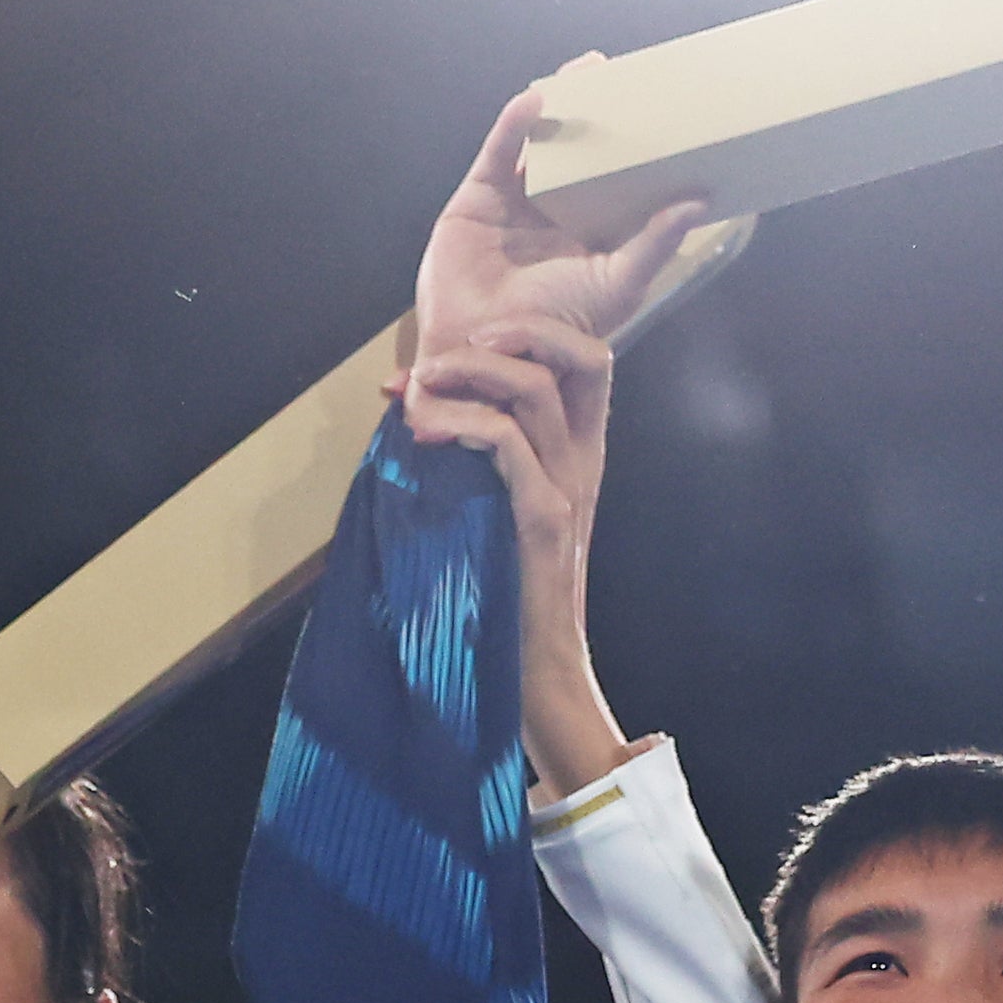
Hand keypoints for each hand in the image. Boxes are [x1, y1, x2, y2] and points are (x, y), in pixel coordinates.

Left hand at [403, 312, 642, 793]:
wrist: (530, 671)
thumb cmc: (501, 588)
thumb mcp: (494, 504)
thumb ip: (476, 453)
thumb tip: (413, 400)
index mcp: (577, 453)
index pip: (589, 361)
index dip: (535, 332)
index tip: (466, 343)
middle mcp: (582, 462)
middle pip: (584, 355)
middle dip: (514, 331)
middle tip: (444, 353)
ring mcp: (566, 489)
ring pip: (535, 389)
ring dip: (468, 372)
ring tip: (417, 386)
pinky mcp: (541, 520)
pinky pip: (508, 443)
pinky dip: (460, 424)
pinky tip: (420, 431)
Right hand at [412, 91, 709, 366]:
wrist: (484, 354)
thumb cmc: (556, 328)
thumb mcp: (617, 286)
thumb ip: (654, 244)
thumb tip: (696, 202)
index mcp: (592, 231)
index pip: (620, 178)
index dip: (640, 147)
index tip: (667, 111)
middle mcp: (555, 211)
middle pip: (581, 151)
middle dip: (602, 114)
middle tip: (627, 75)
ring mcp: (515, 201)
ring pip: (541, 144)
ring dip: (561, 107)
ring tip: (587, 71)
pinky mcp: (479, 197)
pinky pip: (498, 152)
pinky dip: (515, 125)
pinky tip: (536, 101)